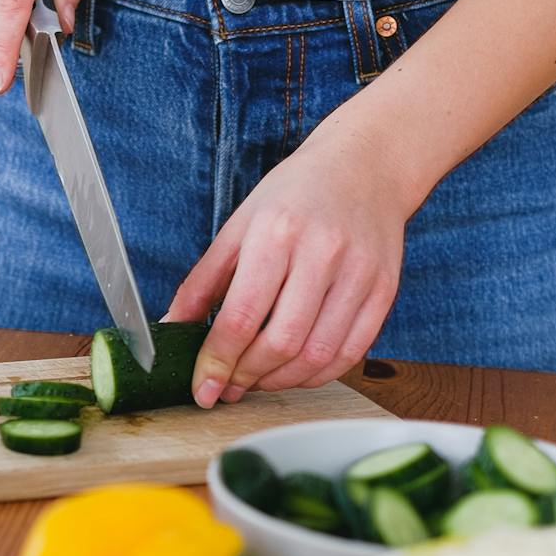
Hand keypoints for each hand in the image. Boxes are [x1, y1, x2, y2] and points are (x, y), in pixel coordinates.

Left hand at [165, 126, 414, 404]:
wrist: (366, 166)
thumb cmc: (295, 195)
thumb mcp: (238, 227)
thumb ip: (202, 283)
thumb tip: (171, 329)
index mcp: (277, 234)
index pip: (242, 317)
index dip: (218, 363)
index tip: (202, 389)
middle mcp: (323, 254)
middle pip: (280, 343)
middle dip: (246, 377)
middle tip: (227, 387)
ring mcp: (359, 274)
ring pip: (317, 355)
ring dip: (280, 382)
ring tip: (256, 381)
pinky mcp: (384, 291)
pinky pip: (350, 353)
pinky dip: (317, 375)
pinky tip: (294, 372)